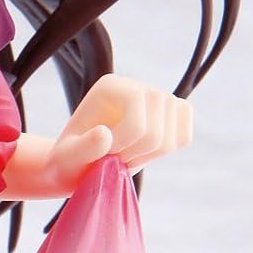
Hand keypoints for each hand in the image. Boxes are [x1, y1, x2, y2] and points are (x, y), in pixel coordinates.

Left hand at [43, 73, 191, 189]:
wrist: (79, 166)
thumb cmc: (71, 160)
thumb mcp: (67, 158)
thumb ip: (83, 147)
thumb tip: (104, 133)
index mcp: (110, 86)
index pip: (137, 102)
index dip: (125, 136)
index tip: (106, 152)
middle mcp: (137, 86)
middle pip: (159, 116)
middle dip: (138, 147)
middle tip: (115, 156)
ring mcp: (156, 101)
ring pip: (174, 130)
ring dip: (151, 153)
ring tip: (127, 156)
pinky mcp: (168, 119)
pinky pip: (184, 136)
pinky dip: (167, 152)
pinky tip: (144, 154)